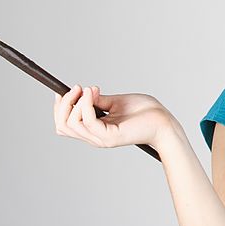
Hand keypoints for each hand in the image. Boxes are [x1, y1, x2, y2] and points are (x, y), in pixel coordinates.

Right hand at [54, 84, 172, 149]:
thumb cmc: (145, 112)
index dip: (60, 108)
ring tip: (88, 89)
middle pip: (62, 126)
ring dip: (75, 102)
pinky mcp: (110, 137)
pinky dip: (86, 104)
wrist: (164, 121)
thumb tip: (82, 93)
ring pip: (72, 124)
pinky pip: (88, 121)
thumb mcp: (116, 102)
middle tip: (77, 87)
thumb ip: (98, 101)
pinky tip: (93, 92)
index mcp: (95, 130)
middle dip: (64, 104)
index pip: (64, 125)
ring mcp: (102, 138)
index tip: (65, 90)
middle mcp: (95, 137)